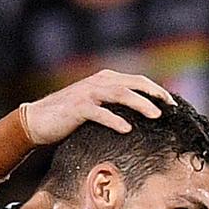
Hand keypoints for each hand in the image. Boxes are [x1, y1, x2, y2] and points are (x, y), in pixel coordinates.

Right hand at [21, 69, 175, 144]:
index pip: (137, 80)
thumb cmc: (67, 117)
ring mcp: (88, 94)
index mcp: (105, 79)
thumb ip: (112, 105)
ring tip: (156, 116)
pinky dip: (115, 120)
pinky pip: (100, 113)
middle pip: (133, 84)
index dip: (156, 89)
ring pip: (120, 94)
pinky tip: (127, 129)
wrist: (36, 120)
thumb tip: (137, 117)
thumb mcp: (94, 106)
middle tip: (171, 106)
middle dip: (155, 94)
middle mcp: (98, 82)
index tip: (172, 102)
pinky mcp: (78, 108)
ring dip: (140, 104)